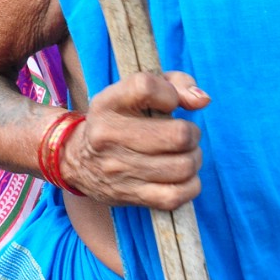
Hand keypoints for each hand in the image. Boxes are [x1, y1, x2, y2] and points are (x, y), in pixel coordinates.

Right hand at [61, 71, 208, 208]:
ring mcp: (118, 168)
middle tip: (185, 135)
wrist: (76, 161)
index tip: (170, 103)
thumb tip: (202, 100)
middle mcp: (109, 135)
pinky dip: (190, 186)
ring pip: (183, 166)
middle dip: (192, 134)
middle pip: (178, 135)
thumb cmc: (119, 120)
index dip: (171, 94)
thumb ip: (175, 83)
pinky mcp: (129, 195)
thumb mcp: (135, 93)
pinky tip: (183, 177)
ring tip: (184, 155)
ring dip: (193, 160)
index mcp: (108, 103)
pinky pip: (175, 196)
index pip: (147, 86)